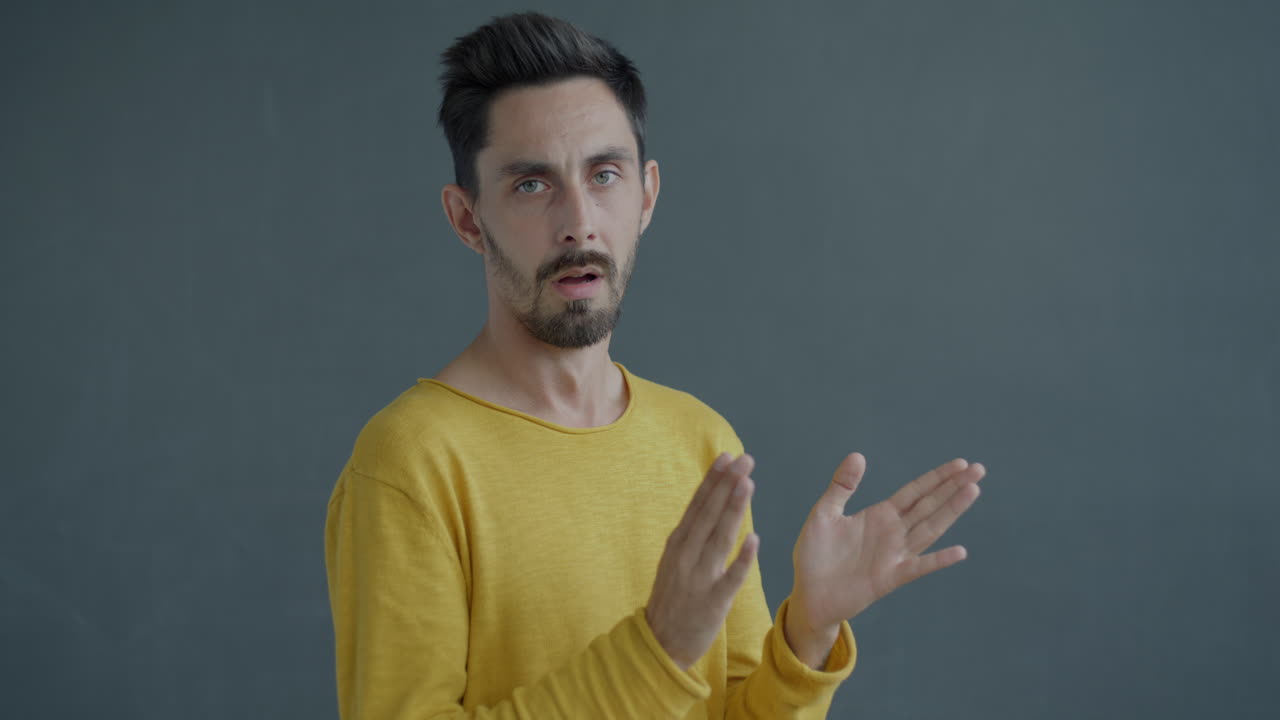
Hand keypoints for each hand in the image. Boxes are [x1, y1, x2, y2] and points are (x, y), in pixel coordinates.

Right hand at [646, 452, 758, 669]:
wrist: (659, 644)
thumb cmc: (672, 599)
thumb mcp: (675, 560)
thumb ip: (692, 535)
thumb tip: (711, 503)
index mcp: (678, 543)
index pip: (698, 505)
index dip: (713, 480)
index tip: (728, 456)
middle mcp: (685, 556)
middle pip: (709, 514)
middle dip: (727, 484)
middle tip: (744, 459)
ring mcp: (698, 578)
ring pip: (718, 538)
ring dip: (734, 510)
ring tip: (748, 484)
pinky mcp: (711, 602)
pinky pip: (729, 578)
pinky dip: (741, 560)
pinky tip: (754, 541)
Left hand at [789, 453, 984, 639]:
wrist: (808, 594)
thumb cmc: (815, 555)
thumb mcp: (824, 513)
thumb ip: (842, 486)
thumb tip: (858, 455)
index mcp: (880, 515)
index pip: (915, 492)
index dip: (937, 477)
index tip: (961, 463)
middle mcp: (893, 533)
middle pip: (929, 505)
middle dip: (953, 487)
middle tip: (979, 469)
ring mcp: (894, 555)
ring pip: (929, 529)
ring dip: (951, 511)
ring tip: (972, 491)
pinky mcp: (889, 578)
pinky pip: (917, 567)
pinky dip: (938, 560)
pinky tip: (959, 551)